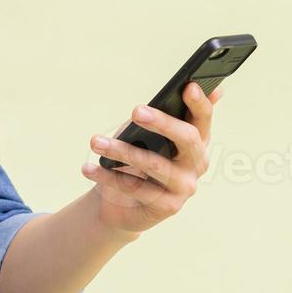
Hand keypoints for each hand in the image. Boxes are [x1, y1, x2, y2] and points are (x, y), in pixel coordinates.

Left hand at [81, 81, 223, 234]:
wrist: (120, 203)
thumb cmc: (134, 158)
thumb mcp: (143, 135)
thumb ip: (160, 115)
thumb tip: (176, 91)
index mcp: (196, 141)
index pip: (203, 118)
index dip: (200, 103)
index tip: (188, 86)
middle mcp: (197, 164)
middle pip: (187, 138)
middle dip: (162, 122)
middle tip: (136, 110)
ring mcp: (185, 187)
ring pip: (155, 164)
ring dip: (121, 151)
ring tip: (95, 142)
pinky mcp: (168, 207)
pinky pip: (135, 187)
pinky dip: (107, 176)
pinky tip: (88, 168)